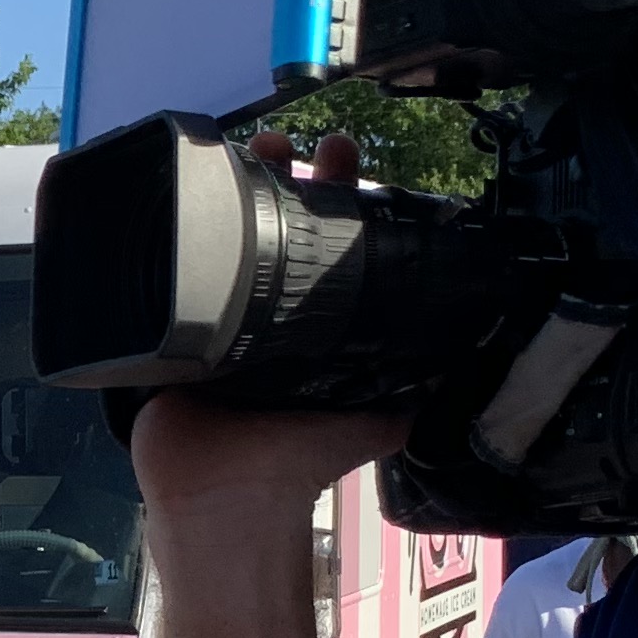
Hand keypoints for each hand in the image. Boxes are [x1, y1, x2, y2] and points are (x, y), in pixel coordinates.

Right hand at [119, 125, 411, 524]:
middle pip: (270, 227)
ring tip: (247, 148)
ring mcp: (209, 321)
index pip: (327, 246)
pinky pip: (164, 276)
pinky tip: (182, 192)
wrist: (228, 494)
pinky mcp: (165, 334)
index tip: (345, 159)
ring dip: (230, 190)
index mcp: (311, 328)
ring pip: (218, 239)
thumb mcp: (377, 421)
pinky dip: (170, 232)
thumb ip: (418, 392)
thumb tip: (473, 359)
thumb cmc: (298, 462)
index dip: (338, 199)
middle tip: (290, 144)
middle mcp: (262, 318)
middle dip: (282, 177)